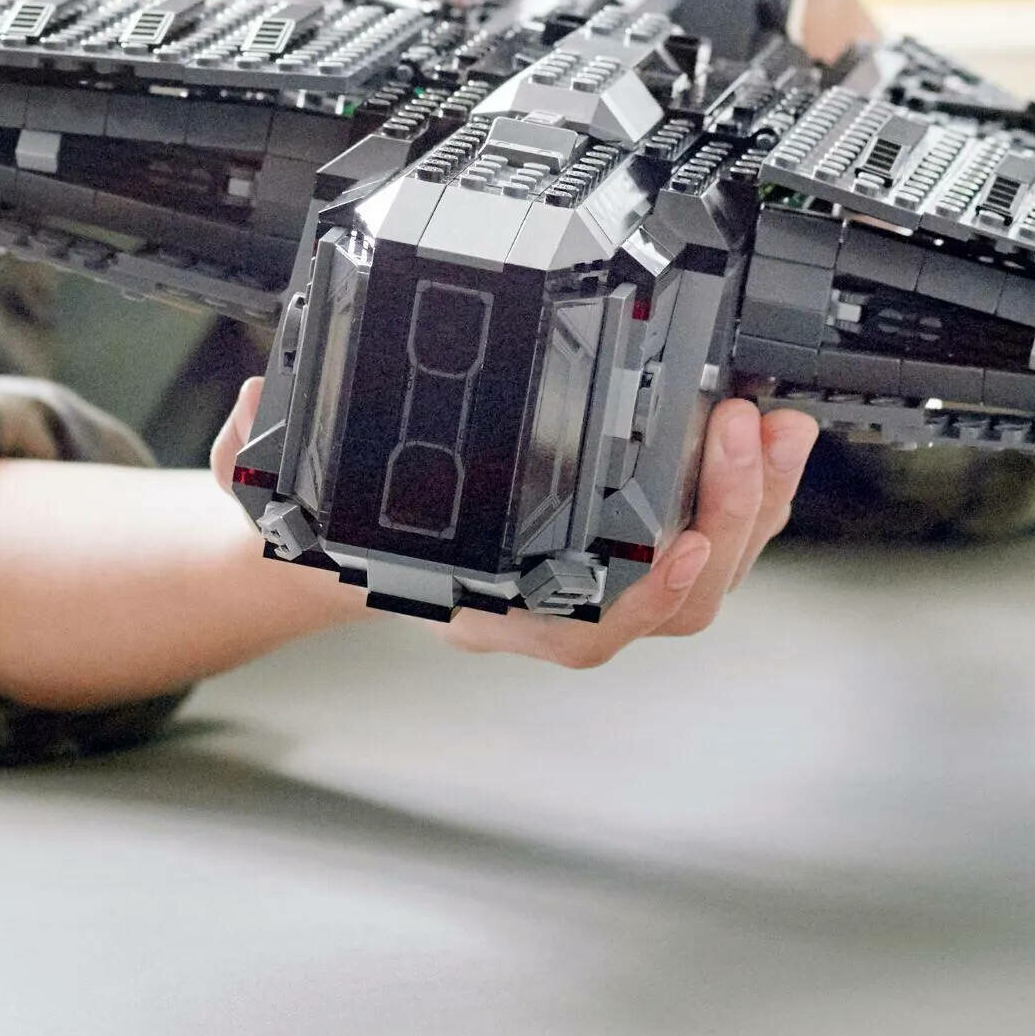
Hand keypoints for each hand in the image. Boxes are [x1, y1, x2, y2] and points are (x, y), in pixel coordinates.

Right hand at [213, 380, 816, 668]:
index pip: (586, 625)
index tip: (680, 545)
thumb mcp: (284, 502)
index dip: (644, 595)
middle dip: (728, 516)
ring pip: (714, 569)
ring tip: (778, 426)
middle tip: (737, 432)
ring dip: (760, 500)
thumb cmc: (349, 535)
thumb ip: (261, 462)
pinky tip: (777, 434)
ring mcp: (612, 577)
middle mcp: (565, 605)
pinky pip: (718, 532)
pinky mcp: (642, 536)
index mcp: (496, 607)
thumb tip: (256, 410)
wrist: (364, 550)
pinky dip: (756, 489)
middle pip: (679, 596)